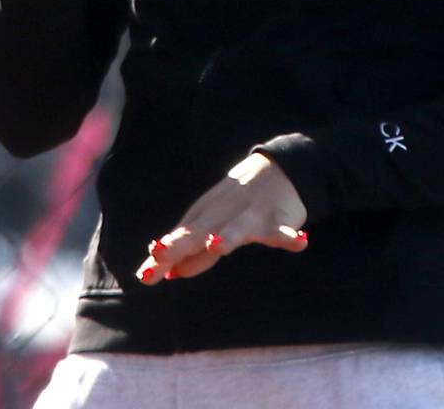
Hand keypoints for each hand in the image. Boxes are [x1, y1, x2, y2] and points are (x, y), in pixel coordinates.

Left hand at [135, 153, 307, 283]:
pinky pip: (285, 230)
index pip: (179, 240)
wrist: (277, 168)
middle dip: (179, 244)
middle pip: (198, 233)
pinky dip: (292, 236)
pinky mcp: (278, 218)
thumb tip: (169, 272)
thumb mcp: (212, 225)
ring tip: (217, 244)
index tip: (144, 275)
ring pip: (238, 229)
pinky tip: (299, 242)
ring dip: (227, 237)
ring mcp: (250, 217)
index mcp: (203, 219)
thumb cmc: (236, 204)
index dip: (163, 256)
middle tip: (159, 252)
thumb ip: (192, 251)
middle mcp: (222, 217)